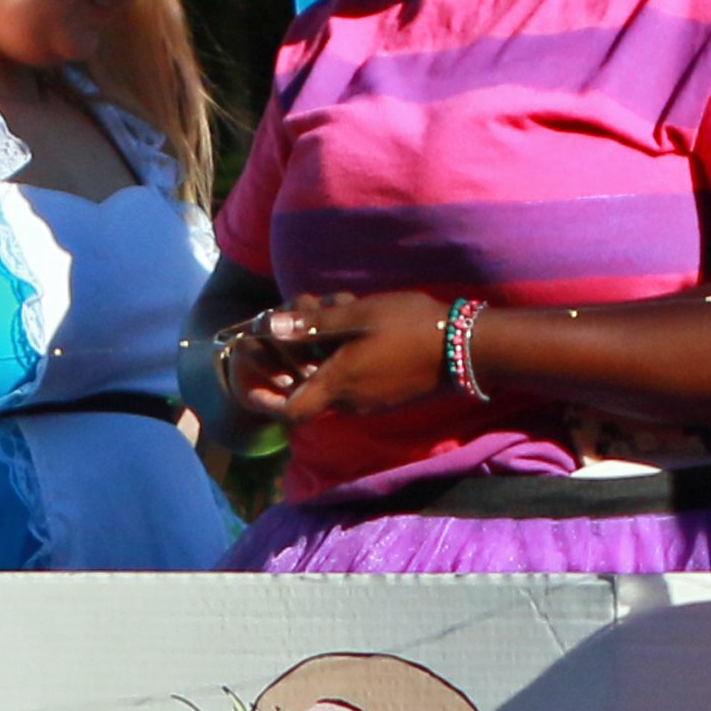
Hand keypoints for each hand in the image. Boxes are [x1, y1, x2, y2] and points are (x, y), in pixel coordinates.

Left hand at [251, 287, 453, 422]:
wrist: (466, 347)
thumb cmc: (412, 327)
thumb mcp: (359, 315)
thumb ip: (313, 323)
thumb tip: (269, 326)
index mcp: (338, 384)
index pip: (286, 410)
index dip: (260, 396)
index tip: (244, 376)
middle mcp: (349, 401)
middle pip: (303, 383)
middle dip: (291, 347)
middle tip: (296, 308)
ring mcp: (368, 400)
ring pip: (327, 374)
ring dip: (318, 341)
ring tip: (328, 301)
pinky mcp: (383, 393)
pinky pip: (348, 376)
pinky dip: (340, 348)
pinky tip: (352, 313)